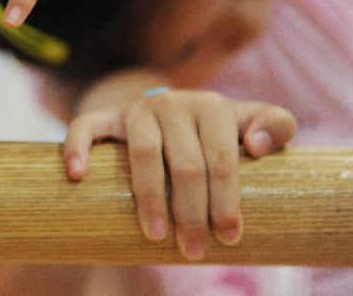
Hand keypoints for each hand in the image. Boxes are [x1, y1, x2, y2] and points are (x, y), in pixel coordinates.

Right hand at [62, 89, 296, 260]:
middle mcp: (173, 103)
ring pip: (142, 153)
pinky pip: (86, 127)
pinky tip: (77, 175)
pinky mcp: (108, 116)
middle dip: (190, 211)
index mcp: (211, 107)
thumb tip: (257, 145)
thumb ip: (275, 125)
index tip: (228, 237)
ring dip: (148, 197)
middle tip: (192, 250)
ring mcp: (137, 110)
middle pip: (184, 163)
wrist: (171, 111)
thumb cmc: (218, 131)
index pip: (222, 158)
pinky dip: (77, 148)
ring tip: (154, 234)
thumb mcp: (251, 122)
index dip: (226, 200)